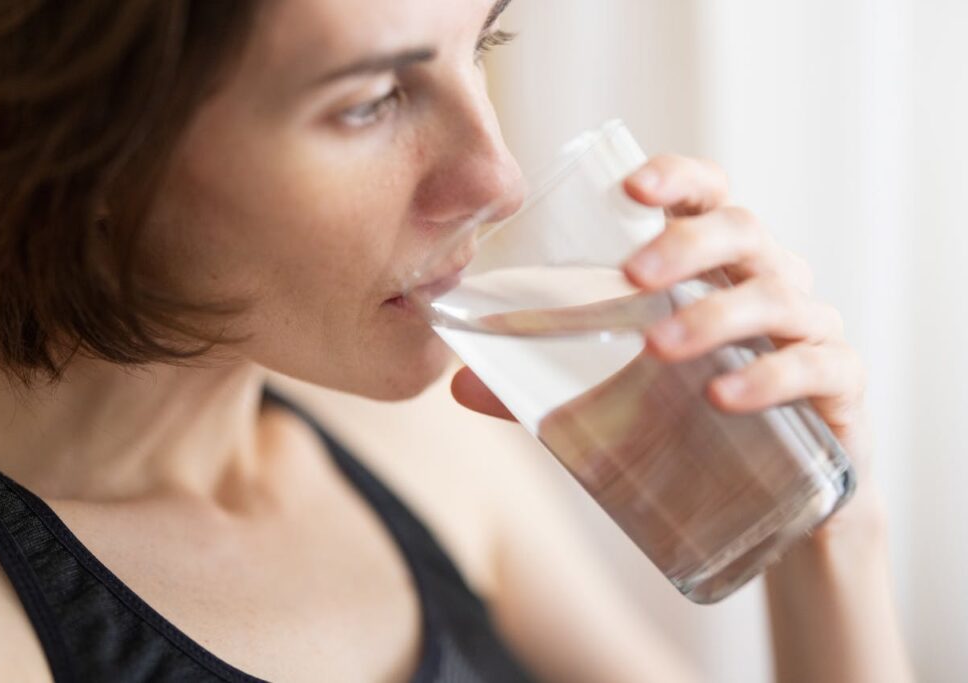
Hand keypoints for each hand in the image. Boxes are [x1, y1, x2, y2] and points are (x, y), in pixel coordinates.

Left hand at [451, 154, 881, 540]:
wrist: (774, 499)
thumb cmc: (689, 421)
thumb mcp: (616, 398)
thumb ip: (542, 386)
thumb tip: (458, 385)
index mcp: (713, 267)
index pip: (705, 197)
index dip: (677, 178)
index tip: (631, 188)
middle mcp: (766, 281)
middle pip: (742, 230)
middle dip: (687, 245)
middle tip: (633, 277)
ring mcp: (809, 329)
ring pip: (776, 294)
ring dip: (716, 315)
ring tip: (659, 350)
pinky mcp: (838, 386)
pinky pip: (818, 366)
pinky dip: (771, 377)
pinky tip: (724, 398)